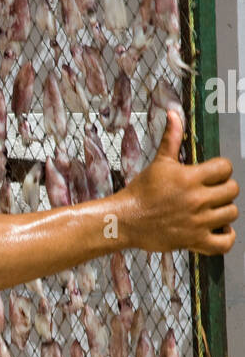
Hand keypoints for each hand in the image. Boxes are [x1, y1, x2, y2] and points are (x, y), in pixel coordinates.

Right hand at [119, 111, 237, 255]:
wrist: (124, 220)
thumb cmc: (140, 192)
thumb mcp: (159, 162)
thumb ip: (171, 138)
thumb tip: (174, 113)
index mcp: (190, 178)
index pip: (225, 168)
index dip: (222, 170)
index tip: (213, 175)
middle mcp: (196, 200)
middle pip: (232, 190)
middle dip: (224, 190)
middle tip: (212, 192)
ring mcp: (197, 222)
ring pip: (231, 214)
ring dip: (224, 211)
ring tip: (213, 210)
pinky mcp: (194, 241)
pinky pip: (224, 243)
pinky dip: (227, 238)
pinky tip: (219, 230)